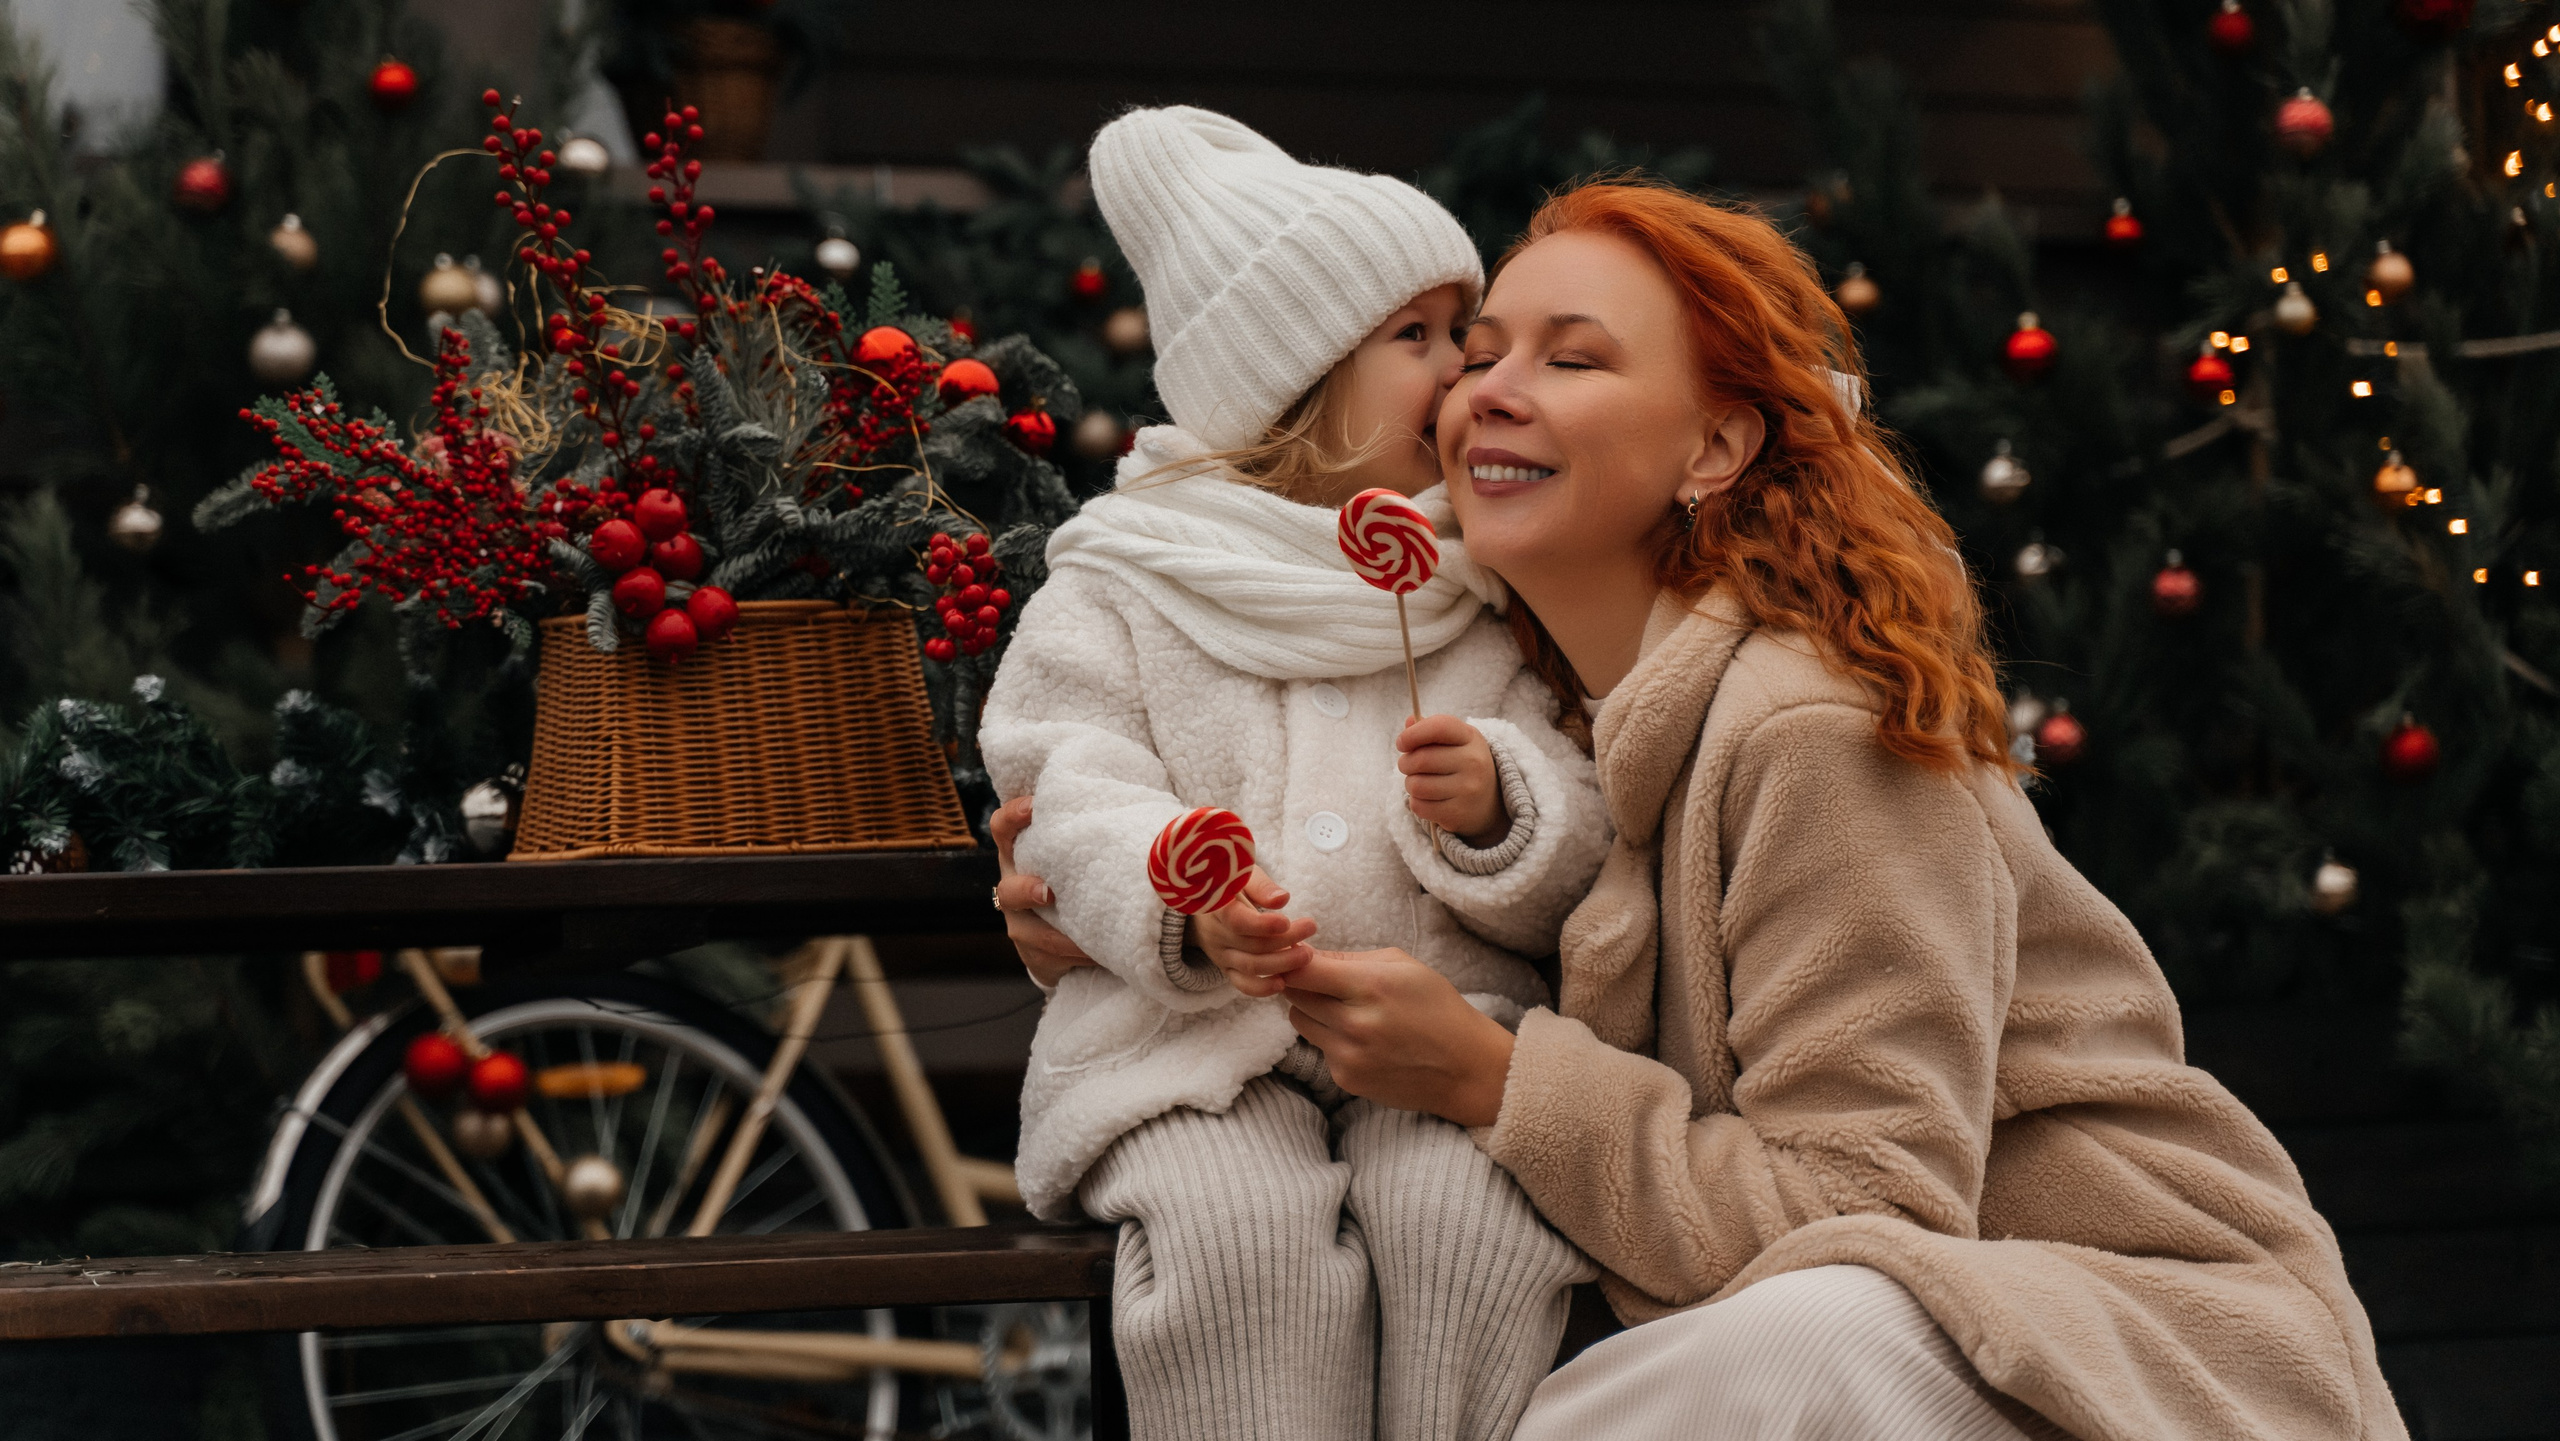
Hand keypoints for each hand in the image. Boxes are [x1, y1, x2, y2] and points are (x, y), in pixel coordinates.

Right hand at [990, 795, 1096, 988]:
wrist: (1067, 930)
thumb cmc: (1079, 878)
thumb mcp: (1078, 855)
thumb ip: (1091, 835)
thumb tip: (1141, 809)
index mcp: (1022, 855)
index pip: (1003, 828)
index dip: (1012, 816)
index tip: (1033, 806)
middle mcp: (1014, 887)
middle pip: (1007, 889)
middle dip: (1024, 891)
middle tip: (1049, 893)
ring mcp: (1021, 924)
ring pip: (1028, 932)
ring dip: (1060, 936)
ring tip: (1086, 941)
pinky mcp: (1033, 955)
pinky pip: (1051, 958)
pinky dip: (1077, 955)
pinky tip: (1099, 955)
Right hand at [1187, 869, 1317, 997]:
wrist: (1205, 905)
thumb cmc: (1230, 884)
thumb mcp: (1242, 875)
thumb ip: (1261, 886)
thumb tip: (1283, 899)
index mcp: (1216, 908)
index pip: (1236, 921)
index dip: (1262, 925)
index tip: (1287, 921)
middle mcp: (1215, 934)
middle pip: (1251, 945)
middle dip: (1285, 940)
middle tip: (1311, 928)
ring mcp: (1220, 955)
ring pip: (1250, 966)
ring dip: (1281, 963)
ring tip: (1307, 955)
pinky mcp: (1227, 968)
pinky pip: (1242, 984)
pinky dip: (1262, 988)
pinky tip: (1283, 983)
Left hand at [1283, 948, 1514, 1126]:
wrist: (1464, 1067)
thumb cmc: (1437, 1008)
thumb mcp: (1403, 966)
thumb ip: (1350, 958)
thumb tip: (1305, 954)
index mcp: (1370, 987)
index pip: (1301, 969)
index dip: (1292, 958)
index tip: (1296, 954)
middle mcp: (1354, 1024)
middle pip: (1293, 994)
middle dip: (1301, 981)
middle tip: (1322, 978)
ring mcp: (1347, 1055)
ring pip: (1299, 1020)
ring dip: (1312, 1010)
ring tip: (1346, 1008)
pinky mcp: (1346, 1078)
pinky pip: (1319, 1048)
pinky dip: (1331, 1038)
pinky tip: (1363, 1038)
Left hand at [1397, 714, 1507, 846]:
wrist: (1490, 803)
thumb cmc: (1462, 766)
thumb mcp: (1455, 742)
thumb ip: (1430, 730)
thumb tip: (1409, 721)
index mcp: (1471, 738)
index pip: (1439, 727)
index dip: (1413, 734)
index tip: (1402, 743)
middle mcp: (1474, 762)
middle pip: (1420, 759)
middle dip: (1405, 763)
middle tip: (1409, 766)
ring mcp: (1468, 789)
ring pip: (1416, 785)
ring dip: (1410, 785)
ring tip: (1421, 783)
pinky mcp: (1458, 813)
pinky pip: (1419, 806)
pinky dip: (1417, 803)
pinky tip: (1429, 799)